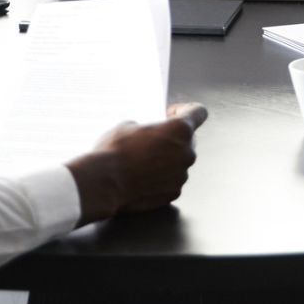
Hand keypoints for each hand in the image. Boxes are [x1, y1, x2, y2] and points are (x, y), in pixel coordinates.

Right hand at [67, 102, 207, 224]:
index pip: (199, 112)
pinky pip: (172, 180)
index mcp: (180, 129)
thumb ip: (148, 128)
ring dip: (167, 159)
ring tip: (144, 161)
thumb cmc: (114, 152)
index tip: (171, 114)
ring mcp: (182, 174)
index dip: (186, 110)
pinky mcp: (174, 192)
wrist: (103, 184)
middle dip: (173, 138)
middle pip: (189, 139)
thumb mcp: (128, 126)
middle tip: (153, 140)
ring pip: (180, 161)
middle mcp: (187, 152)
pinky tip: (144, 177)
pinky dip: (162, 178)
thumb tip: (148, 134)